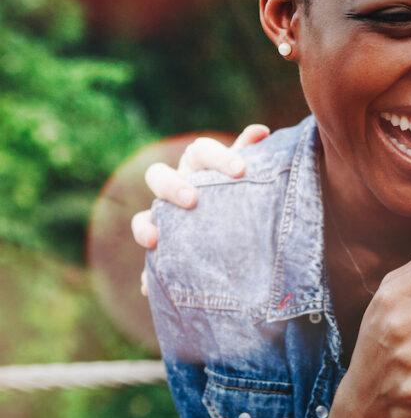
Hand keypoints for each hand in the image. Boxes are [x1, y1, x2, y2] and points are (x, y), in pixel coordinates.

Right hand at [134, 124, 268, 293]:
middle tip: (192, 200)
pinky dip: (147, 274)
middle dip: (172, 186)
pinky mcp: (163, 249)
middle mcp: (176, 187)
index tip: (241, 170)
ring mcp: (164, 217)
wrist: (240, 230)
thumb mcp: (248, 175)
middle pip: (158, 175)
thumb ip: (250, 153)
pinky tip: (148, 287)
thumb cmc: (242, 191)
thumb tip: (261, 130)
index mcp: (199, 164)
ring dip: (144, 227)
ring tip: (154, 240)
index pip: (201, 151)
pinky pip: (148, 262)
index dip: (218, 156)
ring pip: (142, 217)